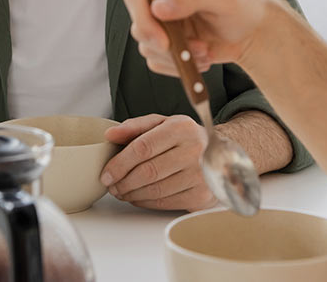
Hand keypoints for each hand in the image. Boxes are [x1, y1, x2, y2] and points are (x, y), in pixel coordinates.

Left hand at [100, 113, 217, 211]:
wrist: (219, 154)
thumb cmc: (185, 139)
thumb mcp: (162, 124)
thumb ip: (135, 127)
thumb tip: (110, 134)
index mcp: (181, 128)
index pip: (143, 147)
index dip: (120, 163)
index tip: (106, 173)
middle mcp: (194, 150)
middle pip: (147, 171)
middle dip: (123, 182)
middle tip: (112, 186)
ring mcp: (200, 174)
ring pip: (155, 190)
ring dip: (131, 194)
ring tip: (122, 191)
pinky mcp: (201, 195)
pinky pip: (165, 202)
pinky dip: (145, 202)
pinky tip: (138, 197)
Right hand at [122, 0, 278, 76]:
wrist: (252, 30)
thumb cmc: (242, 4)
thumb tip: (157, 8)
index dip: (143, 18)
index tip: (164, 41)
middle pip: (139, 24)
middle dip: (166, 44)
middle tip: (196, 49)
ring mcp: (161, 20)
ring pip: (146, 46)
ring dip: (177, 57)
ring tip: (205, 51)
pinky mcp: (165, 41)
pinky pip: (156, 61)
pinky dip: (178, 66)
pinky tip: (201, 58)